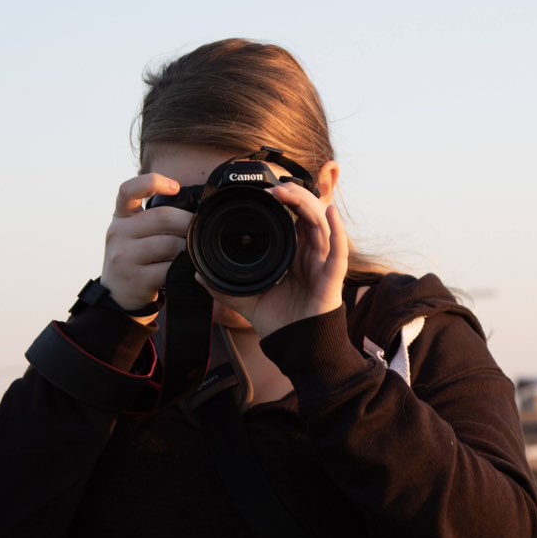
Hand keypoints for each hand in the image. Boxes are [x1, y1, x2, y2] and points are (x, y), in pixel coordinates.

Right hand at [102, 173, 193, 309]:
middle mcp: (118, 233)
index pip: (128, 190)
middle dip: (188, 222)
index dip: (152, 182)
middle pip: (163, 217)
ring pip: (169, 244)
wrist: (116, 294)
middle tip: (197, 230)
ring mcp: (125, 256)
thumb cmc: (134, 257)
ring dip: (187, 248)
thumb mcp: (133, 231)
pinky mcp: (136, 278)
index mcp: (121, 217)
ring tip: (190, 252)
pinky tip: (184, 269)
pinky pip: (169, 268)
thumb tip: (193, 210)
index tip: (175, 186)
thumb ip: (152, 217)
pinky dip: (183, 268)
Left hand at [199, 182, 348, 337]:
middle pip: (309, 215)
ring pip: (322, 226)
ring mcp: (322, 264)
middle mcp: (310, 255)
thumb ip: (222, 286)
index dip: (284, 202)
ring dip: (308, 205)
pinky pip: (339, 251)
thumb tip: (197, 274)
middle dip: (294, 197)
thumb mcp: (245, 298)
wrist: (294, 348)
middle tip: (275, 189)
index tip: (265, 192)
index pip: (293, 219)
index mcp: (293, 255)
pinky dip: (338, 230)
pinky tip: (331, 212)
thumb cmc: (278, 322)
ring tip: (291, 193)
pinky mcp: (332, 278)